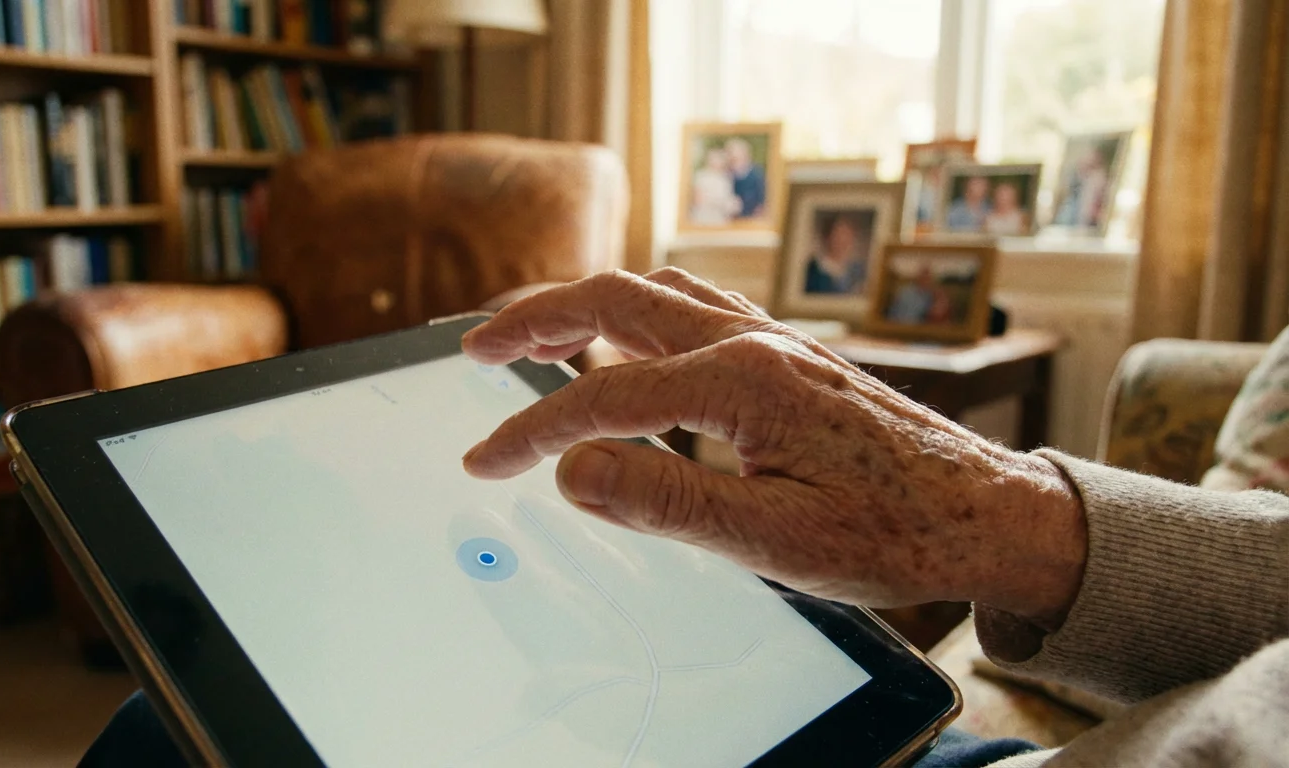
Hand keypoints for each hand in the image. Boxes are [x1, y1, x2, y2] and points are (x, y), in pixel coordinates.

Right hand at [461, 269, 1086, 629]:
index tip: (484, 462)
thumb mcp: (774, 540)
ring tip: (529, 331)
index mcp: (743, 383)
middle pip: (616, 300)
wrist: (984, 512)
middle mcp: (754, 343)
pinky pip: (693, 306)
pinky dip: (635, 310)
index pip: (602, 396)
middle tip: (474, 346)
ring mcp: (772, 340)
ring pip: (653, 291)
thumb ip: (667, 503)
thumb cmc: (892, 530)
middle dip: (534, 319)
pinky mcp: (785, 355)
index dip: (530, 431)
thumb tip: (573, 473)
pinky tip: (625, 337)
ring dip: (582, 303)